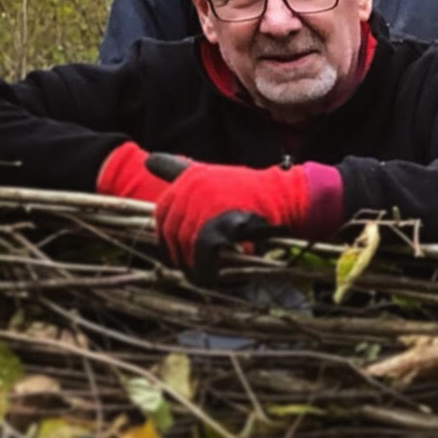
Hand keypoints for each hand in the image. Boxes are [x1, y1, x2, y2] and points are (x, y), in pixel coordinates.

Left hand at [102, 147, 341, 276]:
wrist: (290, 198)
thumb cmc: (254, 190)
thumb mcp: (212, 174)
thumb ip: (180, 170)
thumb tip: (147, 161)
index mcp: (189, 178)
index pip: (162, 214)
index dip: (166, 238)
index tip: (176, 253)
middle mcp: (192, 189)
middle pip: (172, 232)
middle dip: (178, 255)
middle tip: (190, 270)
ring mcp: (205, 206)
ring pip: (185, 246)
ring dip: (191, 266)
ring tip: (203, 276)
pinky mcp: (219, 225)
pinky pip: (202, 254)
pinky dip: (205, 269)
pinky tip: (213, 276)